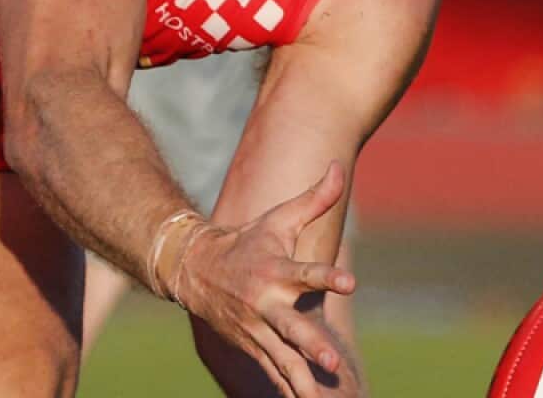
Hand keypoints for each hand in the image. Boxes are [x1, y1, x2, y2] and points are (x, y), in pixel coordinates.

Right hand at [174, 163, 355, 397]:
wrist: (192, 268)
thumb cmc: (247, 240)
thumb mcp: (278, 218)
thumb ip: (314, 199)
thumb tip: (337, 166)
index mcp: (274, 270)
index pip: (304, 272)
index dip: (327, 276)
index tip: (350, 282)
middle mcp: (265, 303)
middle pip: (290, 327)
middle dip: (310, 346)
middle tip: (331, 361)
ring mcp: (257, 329)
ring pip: (282, 359)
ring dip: (301, 381)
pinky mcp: (253, 347)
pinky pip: (273, 372)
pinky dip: (288, 390)